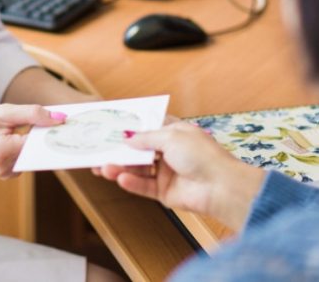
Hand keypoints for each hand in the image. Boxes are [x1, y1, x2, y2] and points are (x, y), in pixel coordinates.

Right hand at [0, 104, 63, 178]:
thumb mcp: (1, 112)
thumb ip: (32, 114)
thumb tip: (59, 118)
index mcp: (3, 151)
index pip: (39, 142)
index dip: (54, 130)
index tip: (68, 120)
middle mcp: (6, 167)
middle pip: (39, 150)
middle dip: (48, 135)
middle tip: (60, 120)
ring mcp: (7, 173)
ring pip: (34, 155)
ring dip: (38, 141)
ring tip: (39, 125)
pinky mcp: (8, 174)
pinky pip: (26, 158)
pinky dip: (29, 146)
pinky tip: (26, 135)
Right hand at [98, 122, 264, 231]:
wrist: (221, 187)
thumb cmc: (203, 156)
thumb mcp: (171, 137)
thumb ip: (146, 137)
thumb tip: (128, 137)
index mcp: (174, 133)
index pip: (147, 127)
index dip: (130, 127)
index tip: (109, 126)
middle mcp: (169, 152)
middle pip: (138, 150)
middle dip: (118, 150)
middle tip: (97, 150)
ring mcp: (166, 172)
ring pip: (137, 169)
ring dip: (119, 167)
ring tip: (102, 167)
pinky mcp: (164, 192)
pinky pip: (143, 186)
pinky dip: (130, 182)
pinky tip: (119, 178)